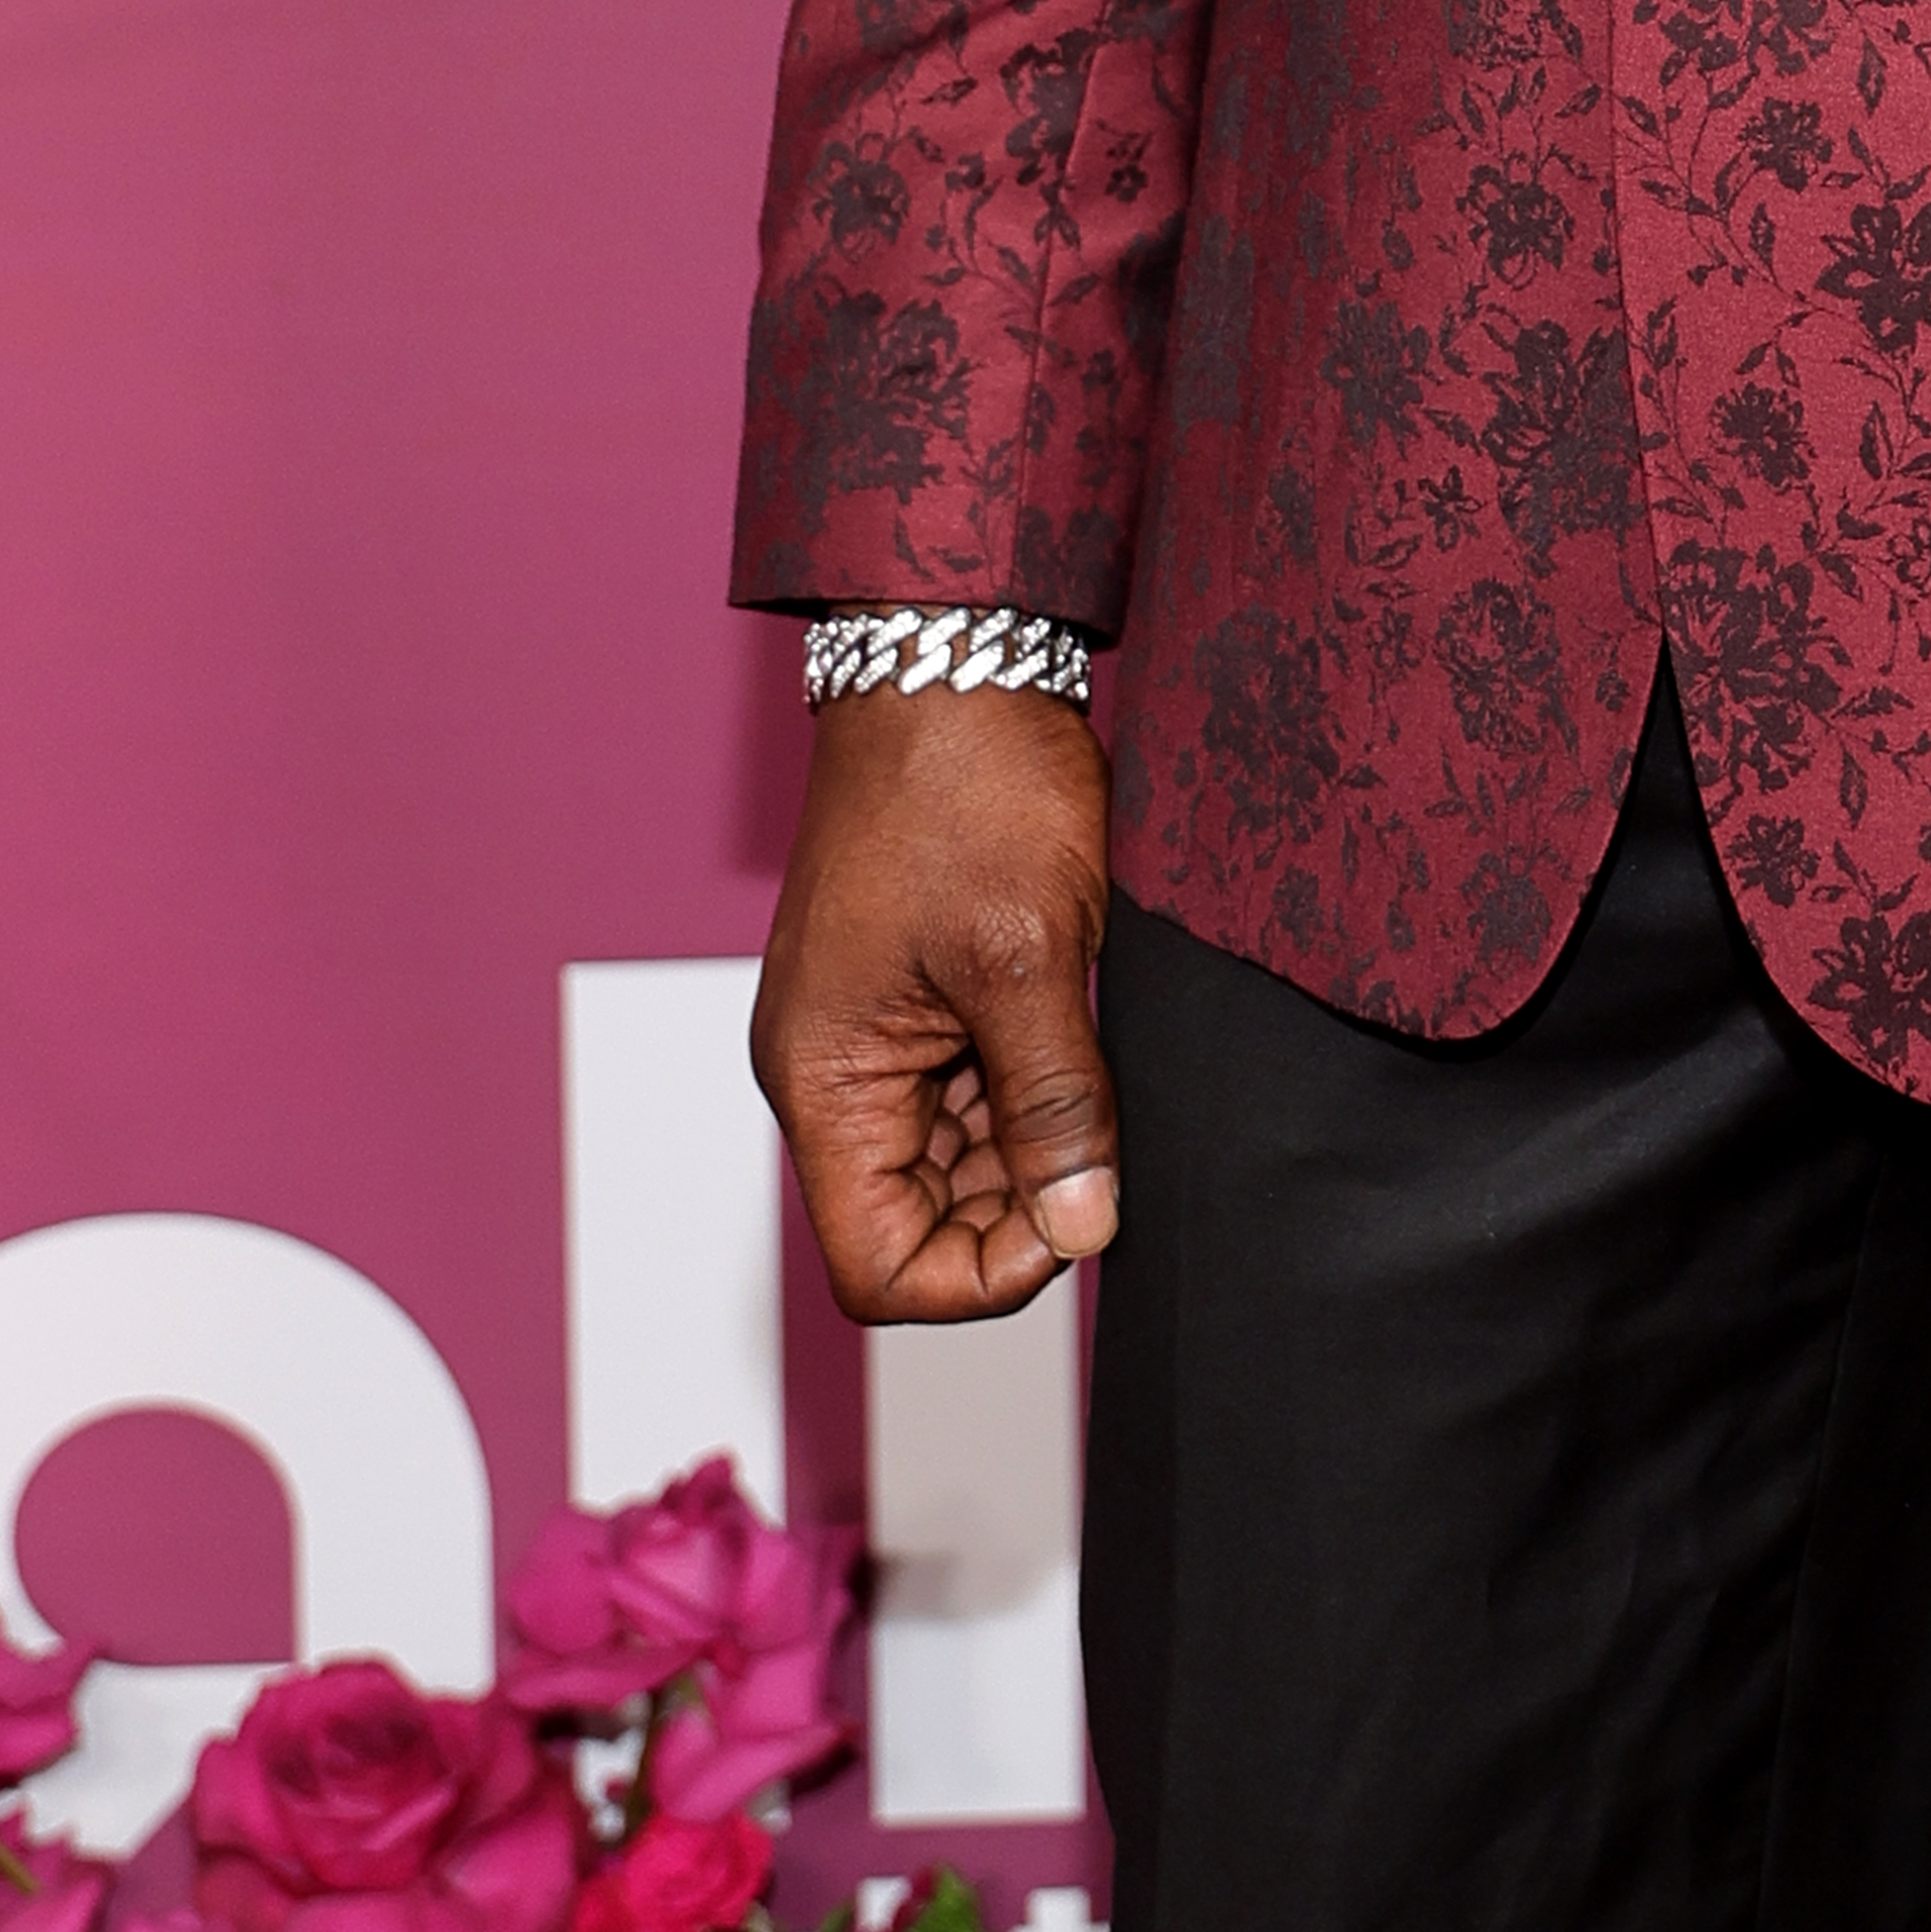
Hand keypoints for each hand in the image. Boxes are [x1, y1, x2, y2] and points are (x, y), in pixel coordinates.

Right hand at [752, 687, 1118, 1320]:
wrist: (953, 655)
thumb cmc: (970, 784)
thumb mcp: (1031, 954)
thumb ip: (1056, 1104)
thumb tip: (1083, 1227)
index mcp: (823, 1080)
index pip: (878, 1267)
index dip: (981, 1276)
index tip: (1076, 1216)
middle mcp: (831, 1072)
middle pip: (915, 1221)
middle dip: (1016, 1208)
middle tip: (1107, 1143)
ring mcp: (871, 1032)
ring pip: (951, 1161)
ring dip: (1030, 1147)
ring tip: (1098, 1075)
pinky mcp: (913, 994)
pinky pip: (966, 1091)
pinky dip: (1028, 1092)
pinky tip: (1085, 1043)